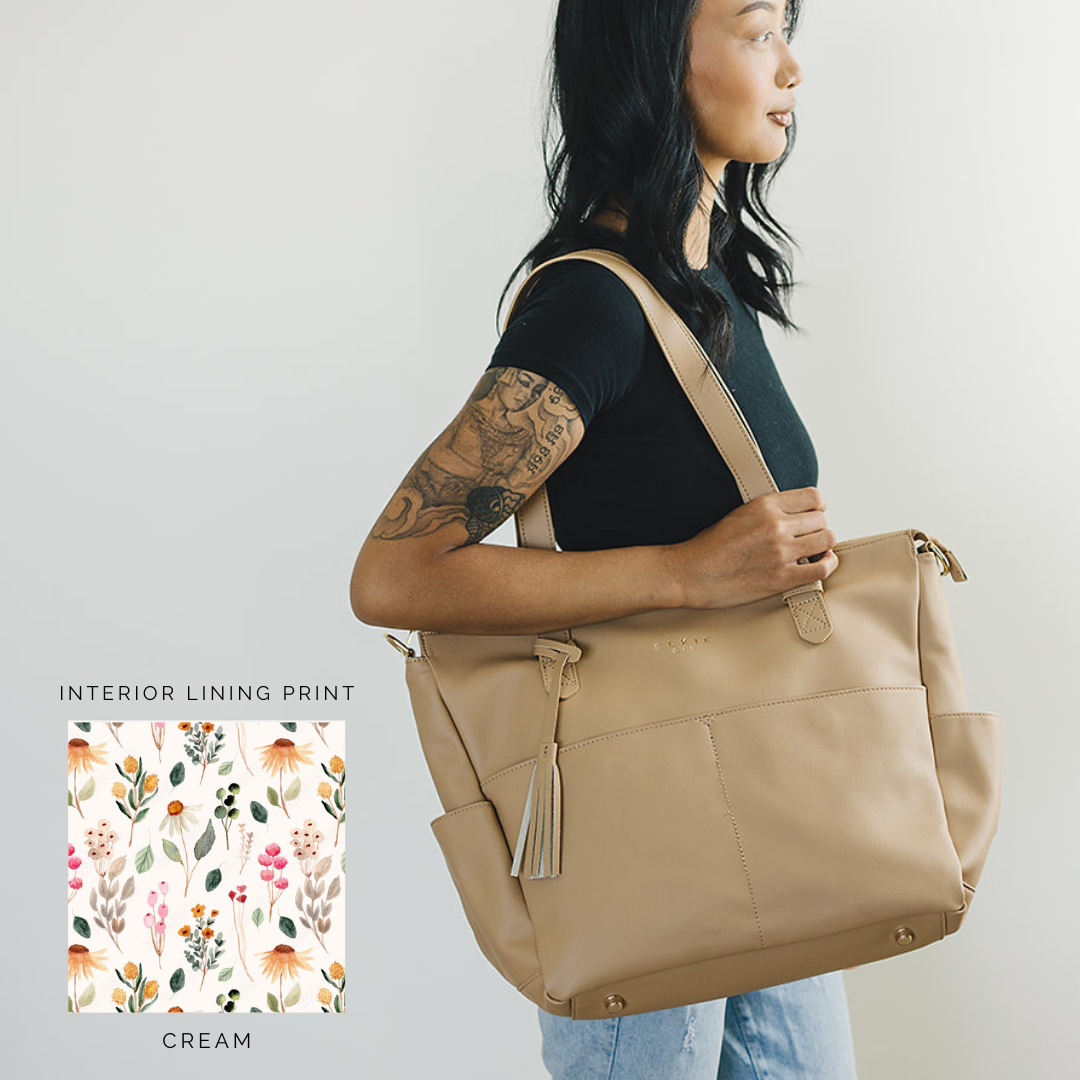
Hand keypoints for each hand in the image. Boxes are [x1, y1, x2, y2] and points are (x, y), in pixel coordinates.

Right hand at [666, 486, 838, 609]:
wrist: (690, 573)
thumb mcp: (739, 513)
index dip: (817, 507)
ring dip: (822, 546)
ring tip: (812, 550)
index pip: (814, 497)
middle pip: (822, 520)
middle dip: (817, 528)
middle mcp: (776, 526)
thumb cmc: (708, 548)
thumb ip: (768, 511)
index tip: (813, 514)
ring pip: (827, 540)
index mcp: (765, 506)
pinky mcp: (783, 578)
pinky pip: (823, 568)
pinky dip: (826, 565)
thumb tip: (794, 515)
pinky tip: (818, 563)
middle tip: (807, 537)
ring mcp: (781, 552)